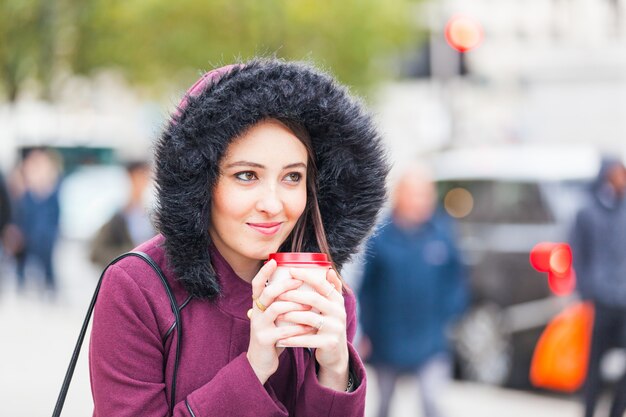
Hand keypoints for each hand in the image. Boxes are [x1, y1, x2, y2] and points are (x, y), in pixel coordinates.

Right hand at [246, 259, 311, 383]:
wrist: (260, 362)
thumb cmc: (272, 334)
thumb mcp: (274, 317)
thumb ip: (282, 302)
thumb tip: (302, 283)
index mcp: (258, 305)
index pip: (257, 284)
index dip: (264, 272)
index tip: (274, 260)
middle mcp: (256, 313)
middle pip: (268, 293)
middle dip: (285, 285)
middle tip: (300, 280)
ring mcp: (259, 326)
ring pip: (276, 309)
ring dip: (294, 305)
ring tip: (309, 304)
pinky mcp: (265, 340)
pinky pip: (283, 331)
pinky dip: (298, 327)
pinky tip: (309, 326)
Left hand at [275, 267, 349, 390]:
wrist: (336, 353)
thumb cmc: (328, 325)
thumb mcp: (333, 307)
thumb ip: (332, 289)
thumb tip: (328, 270)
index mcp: (337, 300)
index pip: (322, 284)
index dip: (306, 276)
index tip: (290, 270)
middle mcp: (339, 312)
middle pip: (314, 299)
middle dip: (294, 295)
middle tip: (278, 293)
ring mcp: (335, 328)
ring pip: (309, 318)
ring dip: (291, 315)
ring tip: (276, 314)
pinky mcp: (329, 343)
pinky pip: (307, 339)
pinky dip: (293, 338)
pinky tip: (280, 338)